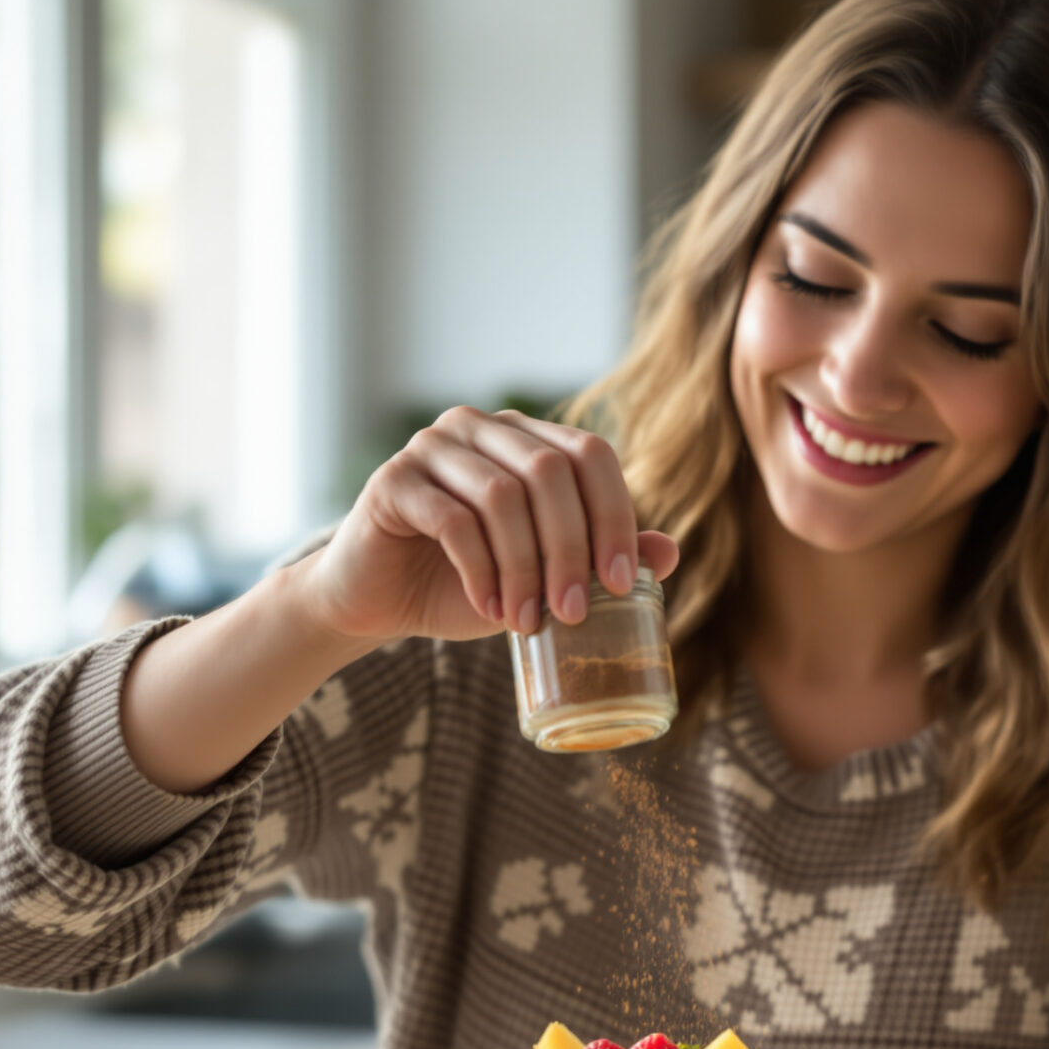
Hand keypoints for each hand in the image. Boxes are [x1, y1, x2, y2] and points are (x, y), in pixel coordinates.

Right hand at [295, 405, 679, 645]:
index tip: (622, 582)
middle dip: (570, 548)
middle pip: (549, 471)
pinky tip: (488, 607)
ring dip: (523, 567)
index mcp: (525, 439)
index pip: (590, 453)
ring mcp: (432, 446)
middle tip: (573, 613)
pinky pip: (451, 519)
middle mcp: (480, 428)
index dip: (614, 514)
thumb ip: (598, 559)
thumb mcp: (542, 577)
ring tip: (527, 620)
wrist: (378, 601)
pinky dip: (480, 570)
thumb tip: (670, 552)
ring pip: (502, 496)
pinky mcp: (393, 480)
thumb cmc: (466, 584)